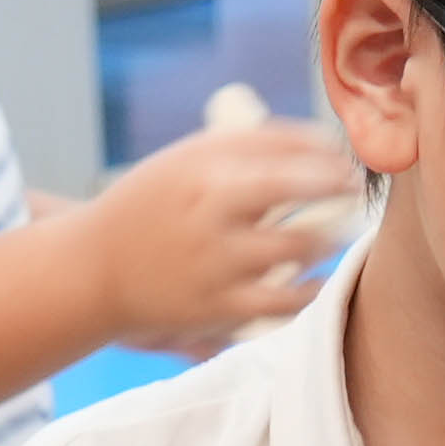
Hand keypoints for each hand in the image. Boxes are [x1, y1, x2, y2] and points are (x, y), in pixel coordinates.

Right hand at [77, 117, 348, 353]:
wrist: (89, 272)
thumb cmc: (148, 208)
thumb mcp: (183, 162)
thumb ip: (245, 145)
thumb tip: (319, 138)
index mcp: (199, 167)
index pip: (279, 143)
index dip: (323, 148)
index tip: (343, 155)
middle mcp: (208, 209)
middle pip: (293, 185)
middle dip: (336, 184)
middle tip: (355, 188)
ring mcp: (214, 260)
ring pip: (298, 244)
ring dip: (328, 236)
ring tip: (337, 233)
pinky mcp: (216, 307)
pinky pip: (282, 301)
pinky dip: (308, 289)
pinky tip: (315, 280)